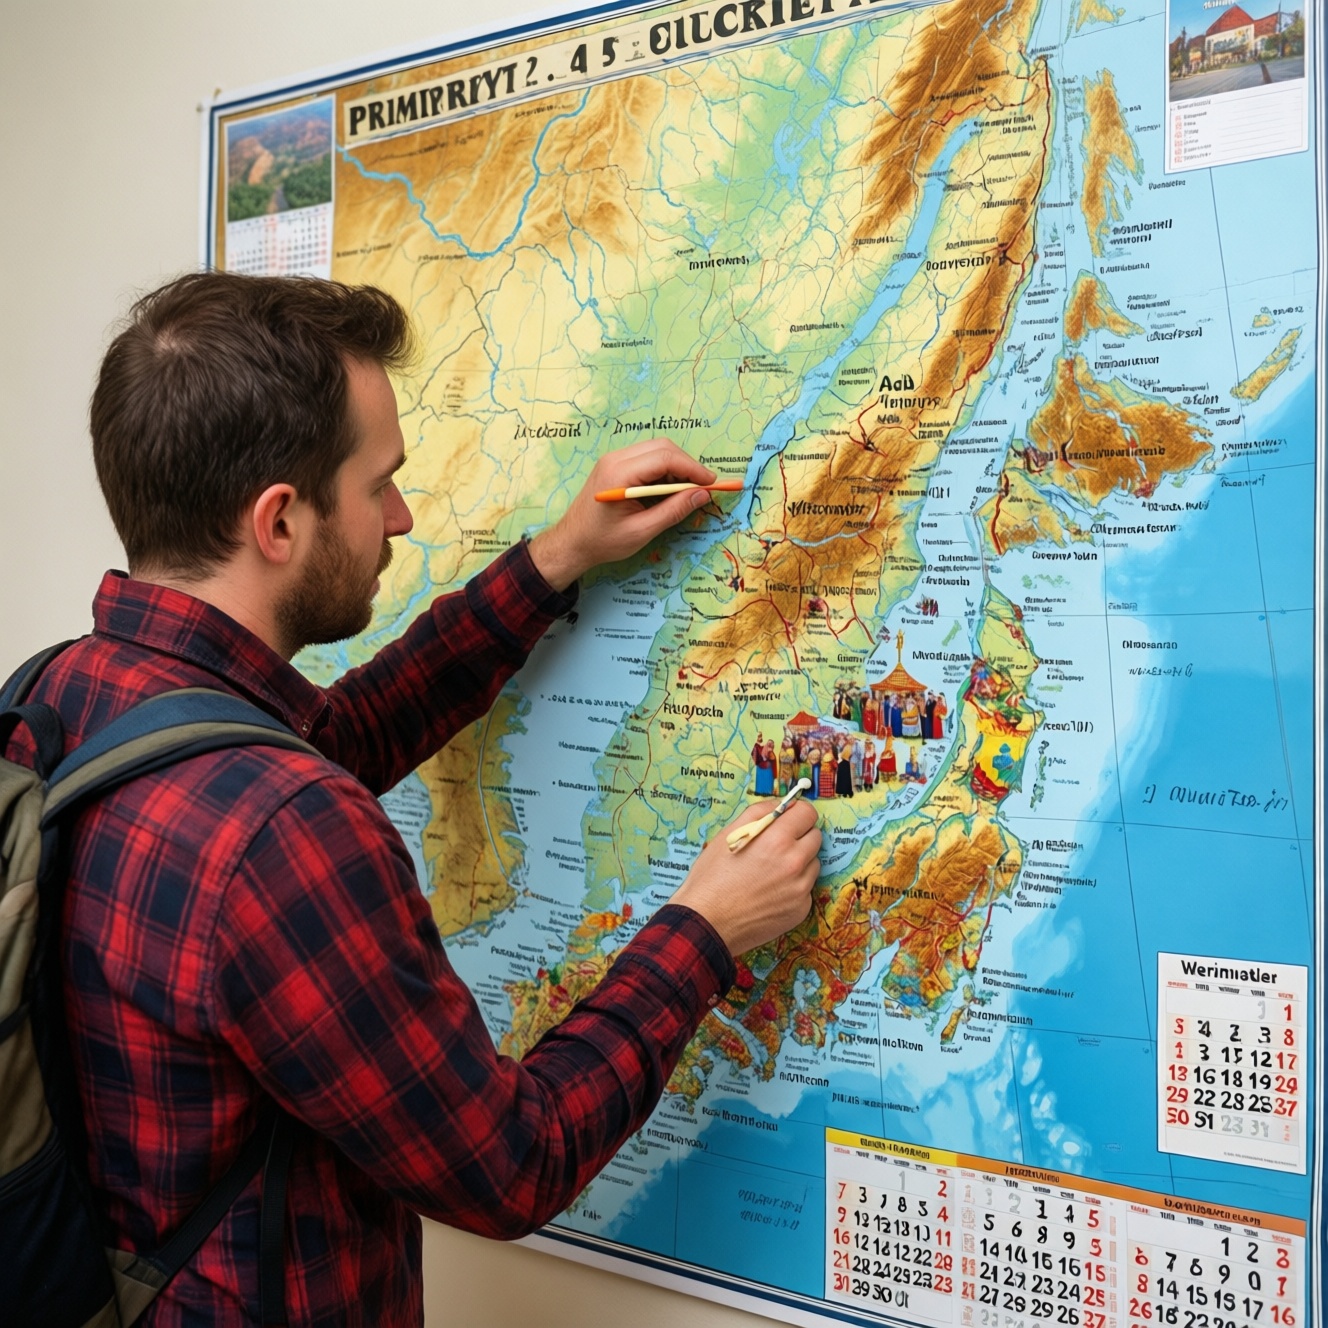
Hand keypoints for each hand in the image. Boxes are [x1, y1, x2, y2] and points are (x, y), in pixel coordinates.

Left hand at [528, 439, 719, 589]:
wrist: (572, 542)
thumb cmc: (603, 541)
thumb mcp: (642, 531)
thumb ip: (673, 511)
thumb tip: (702, 495)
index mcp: (619, 474)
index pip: (665, 458)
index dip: (692, 468)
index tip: (711, 484)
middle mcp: (615, 459)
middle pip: (662, 447)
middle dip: (687, 465)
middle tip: (702, 488)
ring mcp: (614, 460)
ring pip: (655, 450)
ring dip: (676, 467)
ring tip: (686, 492)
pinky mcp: (615, 465)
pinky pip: (646, 458)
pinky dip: (663, 470)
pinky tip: (669, 490)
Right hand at [669, 800, 820, 956]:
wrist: (707, 922)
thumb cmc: (712, 877)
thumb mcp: (728, 834)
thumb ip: (759, 812)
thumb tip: (782, 805)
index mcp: (777, 839)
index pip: (808, 813)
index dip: (797, 814)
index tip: (790, 819)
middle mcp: (794, 862)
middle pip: (815, 837)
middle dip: (799, 837)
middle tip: (776, 846)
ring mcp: (800, 889)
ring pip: (813, 864)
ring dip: (798, 863)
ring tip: (770, 872)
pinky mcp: (800, 909)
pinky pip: (806, 889)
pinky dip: (793, 887)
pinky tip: (770, 892)